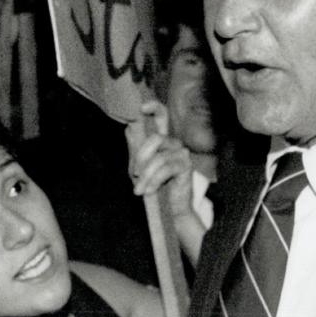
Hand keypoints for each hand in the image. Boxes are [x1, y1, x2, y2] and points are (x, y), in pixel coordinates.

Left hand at [126, 103, 194, 219]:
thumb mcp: (138, 168)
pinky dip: (153, 181)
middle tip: (134, 174)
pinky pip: (165, 169)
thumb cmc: (154, 187)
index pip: (162, 117)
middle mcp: (174, 143)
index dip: (154, 108)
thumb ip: (135, 148)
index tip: (142, 107)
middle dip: (140, 157)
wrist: (169, 210)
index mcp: (162, 140)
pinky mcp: (186, 166)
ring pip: (158, 158)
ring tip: (139, 190)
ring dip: (145, 176)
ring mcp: (182, 153)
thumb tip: (129, 128)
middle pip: (156, 138)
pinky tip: (149, 191)